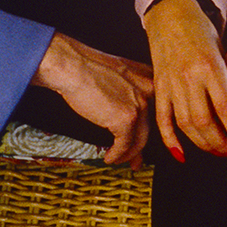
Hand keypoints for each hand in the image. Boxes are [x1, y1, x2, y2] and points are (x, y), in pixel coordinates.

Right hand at [31, 33, 154, 166]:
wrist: (72, 66)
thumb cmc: (85, 66)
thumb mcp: (114, 72)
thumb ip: (125, 87)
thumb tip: (121, 109)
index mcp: (146, 76)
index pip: (154, 106)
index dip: (148, 125)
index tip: (142, 137)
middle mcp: (148, 89)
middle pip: (149, 124)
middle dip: (141, 146)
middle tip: (136, 159)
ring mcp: (139, 104)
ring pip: (140, 138)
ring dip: (128, 154)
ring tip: (119, 160)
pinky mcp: (126, 118)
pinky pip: (125, 145)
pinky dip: (117, 155)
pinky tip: (110, 158)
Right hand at [144, 0, 226, 159]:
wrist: (172, 14)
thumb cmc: (202, 31)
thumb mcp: (222, 52)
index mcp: (211, 67)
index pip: (226, 110)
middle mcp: (190, 77)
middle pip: (205, 122)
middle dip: (222, 144)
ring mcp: (171, 83)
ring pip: (186, 124)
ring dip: (203, 144)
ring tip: (218, 152)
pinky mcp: (159, 86)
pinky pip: (163, 118)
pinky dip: (171, 140)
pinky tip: (182, 155)